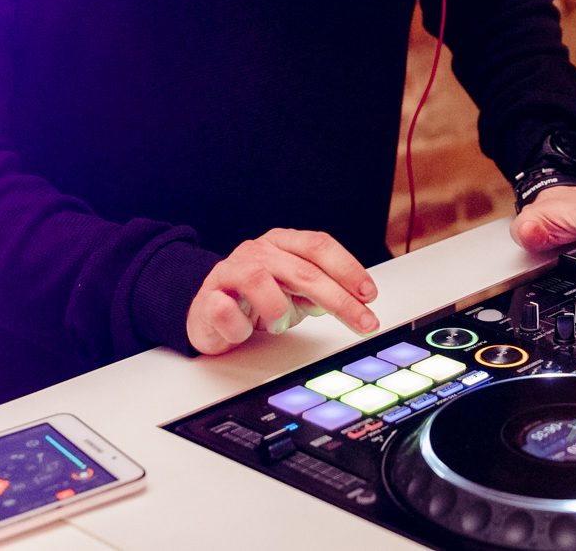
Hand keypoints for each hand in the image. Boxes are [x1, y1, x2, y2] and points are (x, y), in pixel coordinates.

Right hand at [187, 228, 379, 355]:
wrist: (208, 312)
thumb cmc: (256, 300)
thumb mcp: (295, 294)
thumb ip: (321, 293)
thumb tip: (352, 300)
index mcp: (282, 243)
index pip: (319, 246)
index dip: (347, 268)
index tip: (369, 294)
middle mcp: (257, 251)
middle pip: (303, 270)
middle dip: (339, 299)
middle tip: (362, 322)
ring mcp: (230, 272)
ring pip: (259, 280)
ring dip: (279, 310)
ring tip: (281, 325)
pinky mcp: (207, 298)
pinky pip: (224, 310)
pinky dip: (241, 327)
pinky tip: (246, 331)